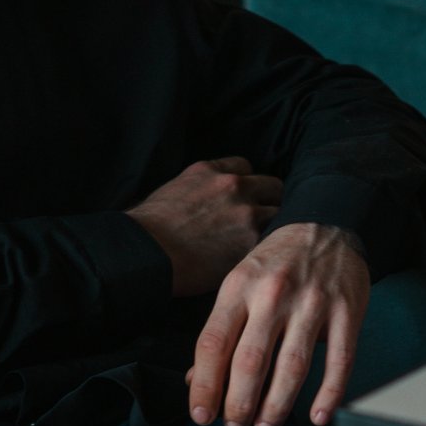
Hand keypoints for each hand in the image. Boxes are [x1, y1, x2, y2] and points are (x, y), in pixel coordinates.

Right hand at [126, 157, 281, 297]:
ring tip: (265, 243)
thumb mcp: (169, 191)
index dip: (246, 183)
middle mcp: (232, 185)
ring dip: (272, 226)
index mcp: (209, 170)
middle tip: (261, 220)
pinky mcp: (251, 241)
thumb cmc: (146, 228)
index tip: (243, 198)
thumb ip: (195, 189)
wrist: (146, 252)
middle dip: (268, 201)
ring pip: (280, 213)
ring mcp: (246, 211)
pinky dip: (268, 249)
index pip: (244, 166)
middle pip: (272, 185)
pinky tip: (261, 258)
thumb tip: (198, 204)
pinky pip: (273, 240)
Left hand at [186, 223, 368, 425]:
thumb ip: (220, 331)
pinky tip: (318, 416)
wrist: (326, 222)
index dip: (205, 385)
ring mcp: (312, 302)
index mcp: (239, 287)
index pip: (214, 343)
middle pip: (250, 360)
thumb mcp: (239, 284)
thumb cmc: (276, 262)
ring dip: (277, 404)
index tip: (201, 416)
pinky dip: (329, 392)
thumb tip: (196, 381)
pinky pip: (339, 359)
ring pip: (292, 365)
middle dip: (239, 402)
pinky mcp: (346, 311)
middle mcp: (273, 294)